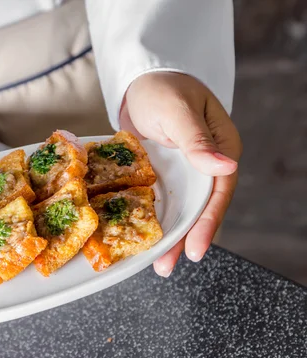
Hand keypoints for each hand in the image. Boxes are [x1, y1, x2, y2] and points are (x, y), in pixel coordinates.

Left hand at [120, 72, 241, 276]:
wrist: (139, 82)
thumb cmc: (163, 88)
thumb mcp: (178, 110)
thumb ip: (197, 140)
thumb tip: (226, 167)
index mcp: (220, 148)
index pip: (218, 190)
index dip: (208, 221)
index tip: (195, 247)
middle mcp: (205, 164)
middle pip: (200, 207)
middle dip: (186, 238)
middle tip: (168, 266)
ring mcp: (184, 171)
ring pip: (181, 209)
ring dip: (170, 236)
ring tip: (157, 264)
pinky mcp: (164, 174)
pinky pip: (161, 201)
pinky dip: (154, 220)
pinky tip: (144, 239)